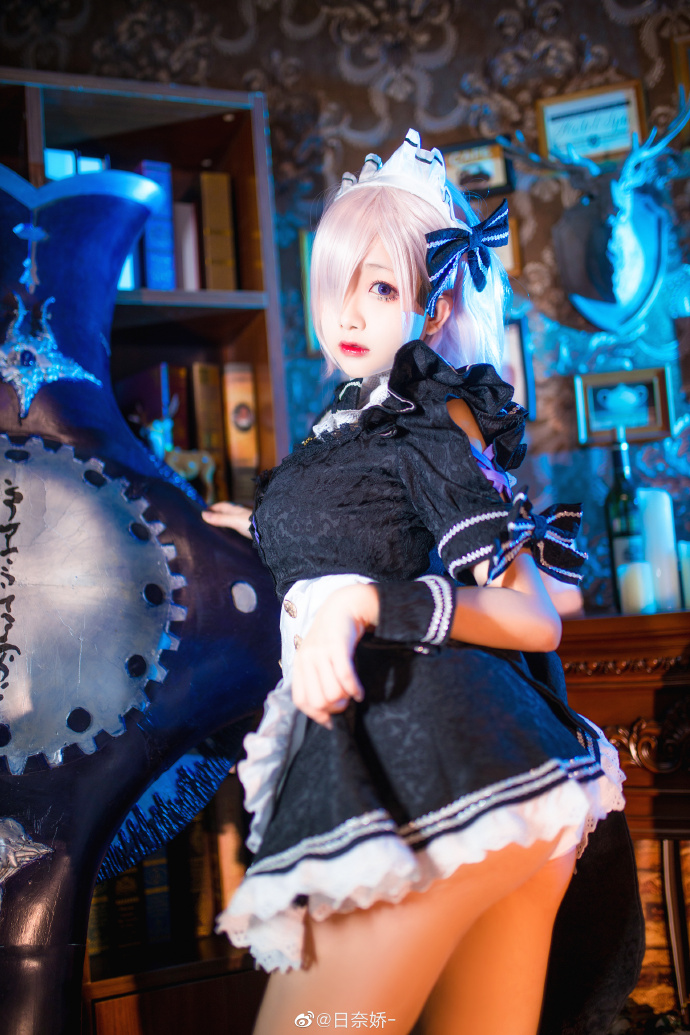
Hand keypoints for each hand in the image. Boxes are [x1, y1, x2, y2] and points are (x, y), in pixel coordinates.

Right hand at [202, 501, 252, 537]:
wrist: (271, 530)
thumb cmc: (252, 524)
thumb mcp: (234, 521)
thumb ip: (220, 519)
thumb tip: (203, 514)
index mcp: (236, 509)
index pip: (222, 505)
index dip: (213, 507)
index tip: (204, 511)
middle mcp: (241, 513)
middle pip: (227, 511)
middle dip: (218, 513)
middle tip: (209, 518)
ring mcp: (246, 520)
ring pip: (233, 518)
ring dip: (226, 519)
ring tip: (219, 526)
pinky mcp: (251, 527)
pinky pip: (239, 525)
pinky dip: (233, 527)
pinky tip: (233, 533)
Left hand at [291, 584, 378, 728]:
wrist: (342, 607)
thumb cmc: (331, 637)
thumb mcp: (316, 657)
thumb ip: (316, 680)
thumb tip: (325, 714)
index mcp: (300, 664)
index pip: (301, 700)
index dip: (316, 714)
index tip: (329, 720)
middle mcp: (307, 659)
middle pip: (318, 701)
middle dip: (334, 708)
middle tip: (344, 703)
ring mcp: (321, 652)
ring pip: (332, 692)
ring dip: (345, 699)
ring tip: (352, 695)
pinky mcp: (337, 646)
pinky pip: (345, 676)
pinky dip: (354, 689)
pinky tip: (360, 692)